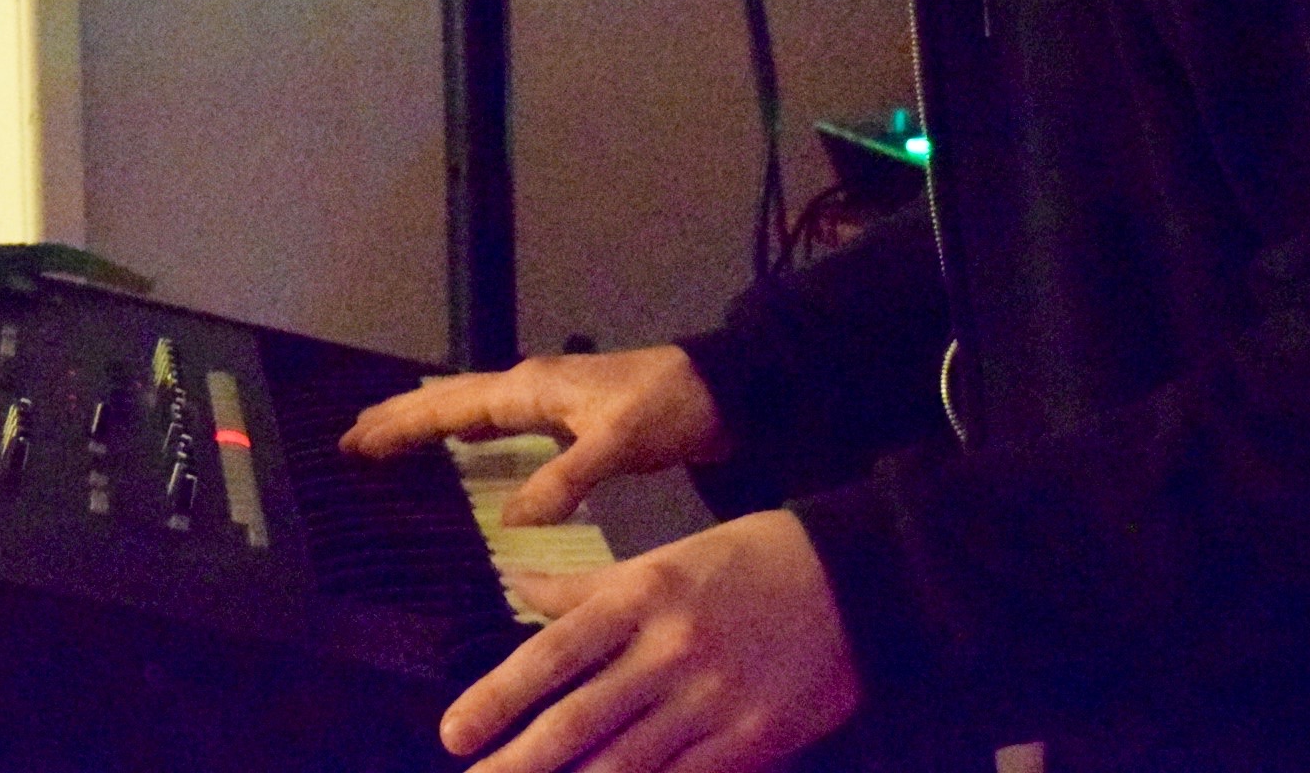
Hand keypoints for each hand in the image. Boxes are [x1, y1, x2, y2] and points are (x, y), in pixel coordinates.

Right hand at [341, 347, 727, 525]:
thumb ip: (564, 479)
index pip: (451, 407)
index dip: (402, 426)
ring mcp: (548, 401)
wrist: (721, 392)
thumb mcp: (617, 444)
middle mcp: (531, 388)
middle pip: (451, 402)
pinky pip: (499, 423)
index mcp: (531, 389)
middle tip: (350, 439)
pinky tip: (467, 443)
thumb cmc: (668, 408)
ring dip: (430, 422)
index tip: (354, 441)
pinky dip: (468, 431)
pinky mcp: (568, 418)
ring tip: (389, 436)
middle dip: (401, 419)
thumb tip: (509, 520)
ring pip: (472, 409)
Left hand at [444, 510, 859, 771]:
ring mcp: (712, 702)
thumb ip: (588, 585)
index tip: (454, 734)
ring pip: (624, 765)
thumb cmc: (749, 562)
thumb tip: (515, 584)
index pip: (553, 653)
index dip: (498, 697)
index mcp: (644, 595)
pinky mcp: (750, 742)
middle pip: (578, 721)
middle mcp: (671, 650)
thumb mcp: (666, 557)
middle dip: (518, 764)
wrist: (856, 580)